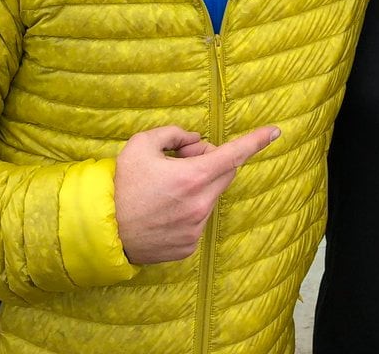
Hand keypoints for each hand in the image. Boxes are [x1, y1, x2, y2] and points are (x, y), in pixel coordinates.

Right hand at [114, 124, 280, 263]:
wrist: (103, 231)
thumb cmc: (122, 184)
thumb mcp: (142, 144)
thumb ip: (174, 133)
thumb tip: (195, 140)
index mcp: (192, 177)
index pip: (234, 154)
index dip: (256, 140)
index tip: (275, 131)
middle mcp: (200, 205)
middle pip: (225, 173)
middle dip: (212, 160)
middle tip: (183, 158)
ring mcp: (196, 228)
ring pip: (211, 196)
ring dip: (199, 186)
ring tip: (166, 188)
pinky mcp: (189, 246)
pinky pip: (199, 219)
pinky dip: (189, 208)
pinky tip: (163, 210)